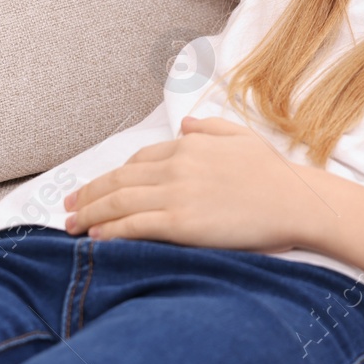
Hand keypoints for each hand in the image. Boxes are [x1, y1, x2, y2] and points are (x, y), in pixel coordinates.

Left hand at [61, 115, 328, 252]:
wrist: (296, 201)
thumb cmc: (275, 174)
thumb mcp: (242, 137)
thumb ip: (210, 128)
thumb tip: (185, 125)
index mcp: (191, 145)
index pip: (140, 158)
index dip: (113, 173)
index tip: (98, 186)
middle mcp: (179, 165)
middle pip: (121, 178)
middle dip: (89, 193)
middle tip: (68, 206)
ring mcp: (178, 193)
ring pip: (120, 201)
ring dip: (90, 213)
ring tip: (71, 225)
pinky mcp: (182, 221)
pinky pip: (135, 225)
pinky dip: (110, 230)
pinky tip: (95, 237)